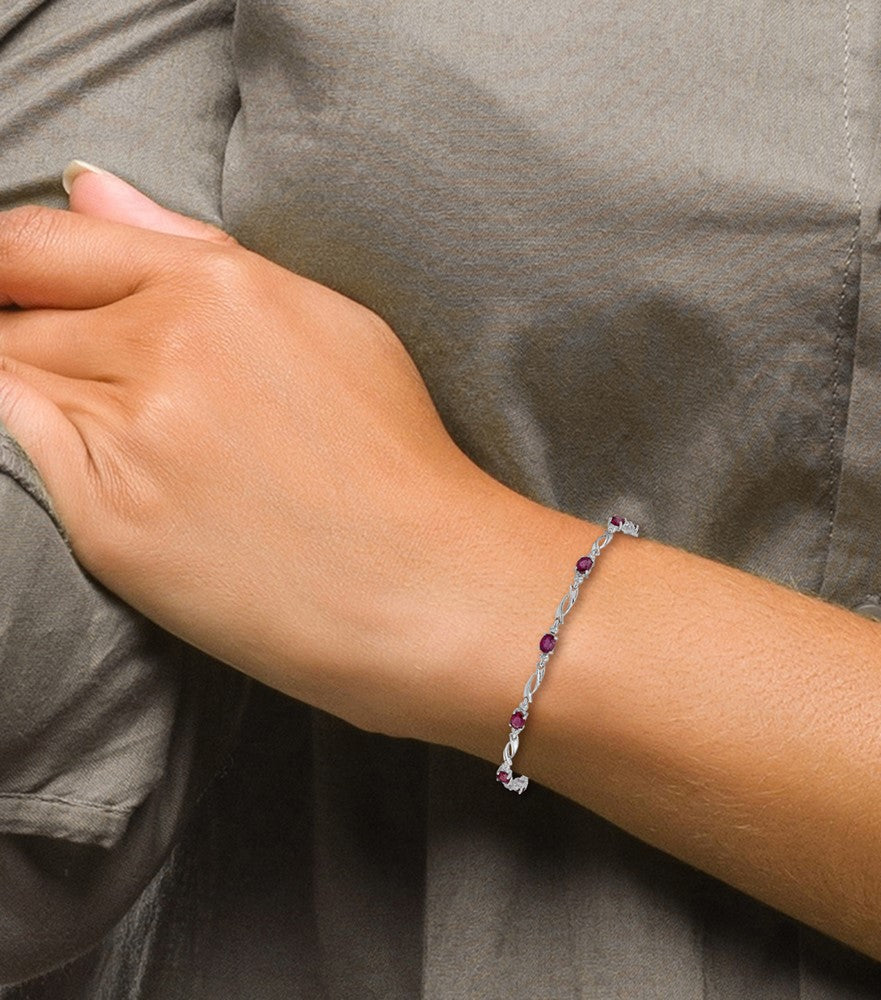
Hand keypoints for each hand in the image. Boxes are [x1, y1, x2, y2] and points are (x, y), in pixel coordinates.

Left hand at [0, 166, 497, 737]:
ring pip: (11, 382)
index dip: (10, 267)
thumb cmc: (397, 459)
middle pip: (16, 315)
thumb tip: (91, 189)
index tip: (19, 295)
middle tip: (106, 391)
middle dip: (30, 339)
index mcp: (223, 289)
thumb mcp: (329, 323)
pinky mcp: (109, 524)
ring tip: (139, 443)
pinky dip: (41, 453)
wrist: (429, 587)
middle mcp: (168, 348)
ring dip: (43, 400)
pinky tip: (124, 478)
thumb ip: (195, 249)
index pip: (41, 242)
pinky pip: (23, 457)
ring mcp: (133, 437)